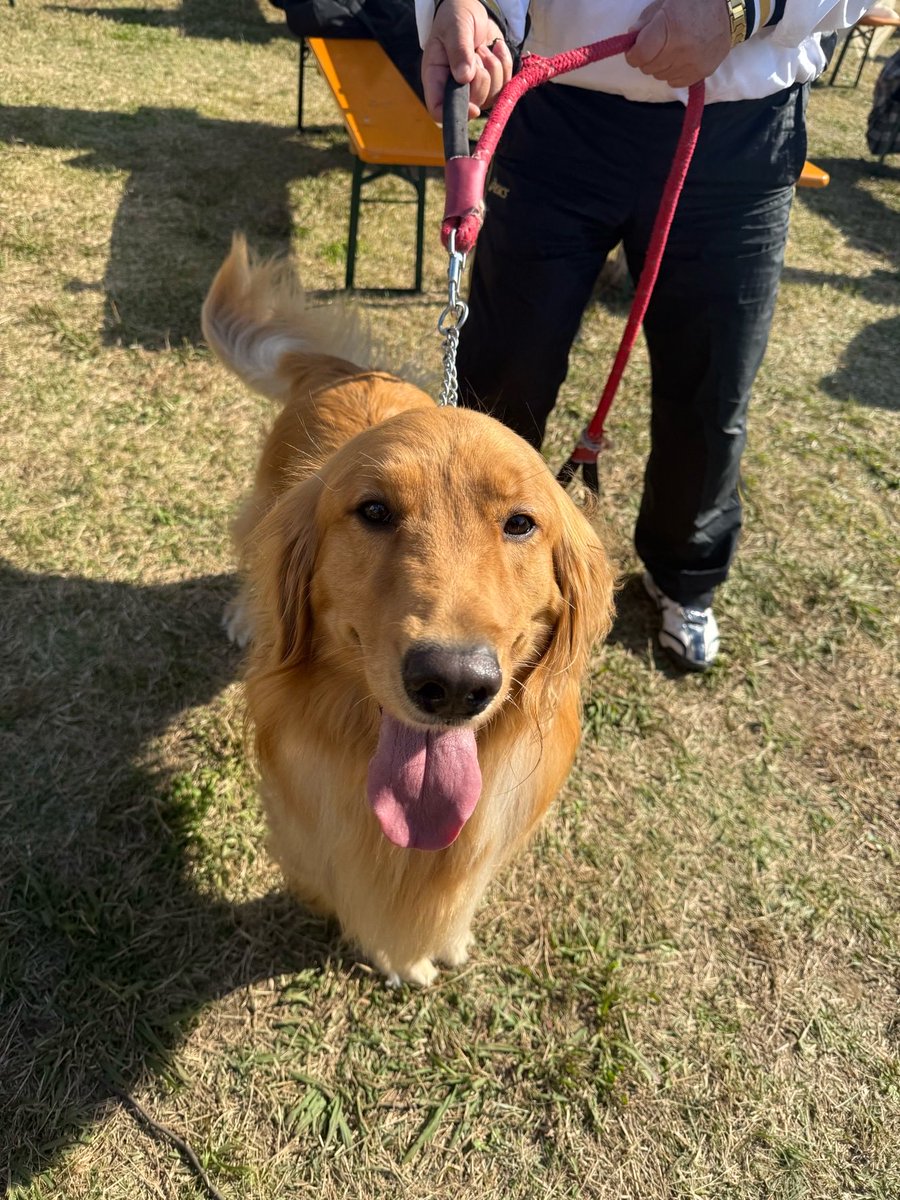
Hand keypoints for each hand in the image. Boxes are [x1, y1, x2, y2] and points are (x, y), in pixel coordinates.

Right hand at [421, 0, 513, 121]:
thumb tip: (464, 77)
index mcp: (435, 78)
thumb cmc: (456, 17)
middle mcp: (453, 89)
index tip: (473, 108)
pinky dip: (504, 64)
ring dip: (493, 67)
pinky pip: (505, 85)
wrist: (473, 9)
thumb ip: (459, 51)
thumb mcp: (455, 28)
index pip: (438, 109)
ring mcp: (474, 89)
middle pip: (472, 104)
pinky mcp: (491, 84)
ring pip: (491, 96)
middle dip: (481, 78)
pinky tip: (495, 48)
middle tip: (476, 52)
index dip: (456, 114)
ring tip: (482, 48)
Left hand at [625, 0, 732, 88]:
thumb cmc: (696, 2)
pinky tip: (680, 59)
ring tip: (670, 50)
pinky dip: (672, 73)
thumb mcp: (667, 2)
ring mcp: (691, 64)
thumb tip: (631, 38)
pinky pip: (674, 82)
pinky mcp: (700, 73)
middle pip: (648, 68)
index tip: (635, 49)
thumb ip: (645, 21)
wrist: (730, 10)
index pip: (640, 55)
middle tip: (655, 46)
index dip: (633, 54)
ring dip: (660, 66)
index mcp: (668, 28)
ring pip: (660, 76)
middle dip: (646, 58)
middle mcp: (679, 50)